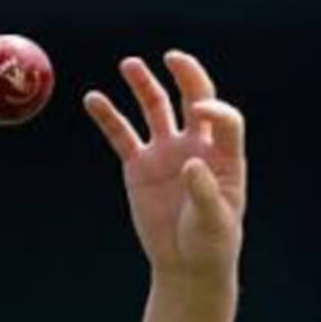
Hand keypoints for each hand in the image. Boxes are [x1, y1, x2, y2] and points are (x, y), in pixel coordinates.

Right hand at [84, 51, 245, 283]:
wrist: (186, 263)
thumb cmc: (211, 243)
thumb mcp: (214, 222)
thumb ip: (204, 192)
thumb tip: (193, 164)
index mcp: (225, 157)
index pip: (226, 120)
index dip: (216, 109)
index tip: (201, 110)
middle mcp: (197, 146)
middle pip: (193, 101)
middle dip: (186, 77)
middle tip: (172, 57)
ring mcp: (167, 152)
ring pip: (155, 110)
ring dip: (144, 86)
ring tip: (131, 64)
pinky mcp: (139, 165)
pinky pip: (122, 135)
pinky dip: (108, 116)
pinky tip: (94, 98)